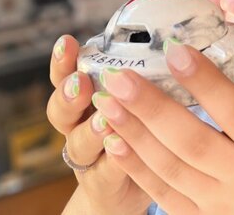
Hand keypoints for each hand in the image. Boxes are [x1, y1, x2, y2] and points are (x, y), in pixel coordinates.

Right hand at [46, 35, 150, 214]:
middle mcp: (78, 129)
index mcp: (84, 101)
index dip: (62, 61)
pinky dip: (112, 161)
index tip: (67, 42)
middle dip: (68, 95)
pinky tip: (121, 148)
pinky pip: (103, 174)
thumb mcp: (135, 100)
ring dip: (91, 130)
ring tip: (105, 120)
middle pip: (61, 111)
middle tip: (81, 83)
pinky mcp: (101, 185)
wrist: (125, 190)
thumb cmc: (137, 134)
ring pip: (78, 145)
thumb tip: (172, 42)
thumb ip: (142, 76)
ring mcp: (87, 159)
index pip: (65, 76)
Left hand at [93, 40, 233, 214]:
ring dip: (135, 133)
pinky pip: (163, 195)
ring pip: (171, 167)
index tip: (174, 50)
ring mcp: (220, 202)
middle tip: (119, 77)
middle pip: (194, 140)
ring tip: (107, 102)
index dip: (205, 81)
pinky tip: (113, 142)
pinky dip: (136, 169)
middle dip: (152, 107)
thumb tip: (222, 47)